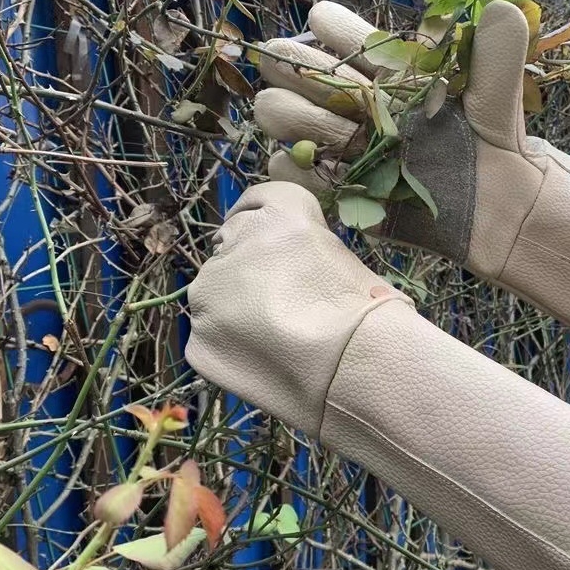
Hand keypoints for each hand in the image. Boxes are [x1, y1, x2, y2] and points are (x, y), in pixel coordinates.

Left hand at [184, 181, 411, 436]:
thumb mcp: (346, 260)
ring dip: (233, 311)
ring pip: (214, 297)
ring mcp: (207, 293)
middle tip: (274, 303)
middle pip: (231, 247)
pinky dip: (229, 350)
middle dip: (246, 270)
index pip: (259, 199)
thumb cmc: (372, 314)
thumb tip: (297, 272)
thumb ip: (308, 255)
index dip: (260, 221)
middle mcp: (236, 242)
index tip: (265, 242)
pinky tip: (262, 366)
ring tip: (271, 343)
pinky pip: (210, 340)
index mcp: (280, 214)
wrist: (358, 370)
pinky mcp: (197, 339)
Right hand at [253, 0, 569, 386]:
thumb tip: (505, 5)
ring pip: (333, 142)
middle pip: (342, 96)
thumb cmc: (523, 170)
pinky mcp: (386, 208)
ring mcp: (387, 168)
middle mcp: (398, 127)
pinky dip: (314, 187)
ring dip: (302, 130)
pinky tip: (285, 179)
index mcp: (423, 95)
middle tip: (271, 68)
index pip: (372, 55)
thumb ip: (496, 64)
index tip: (310, 20)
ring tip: (267, 118)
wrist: (532, 237)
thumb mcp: (505, 114)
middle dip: (306, 83)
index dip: (341, 38)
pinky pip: (341, 194)